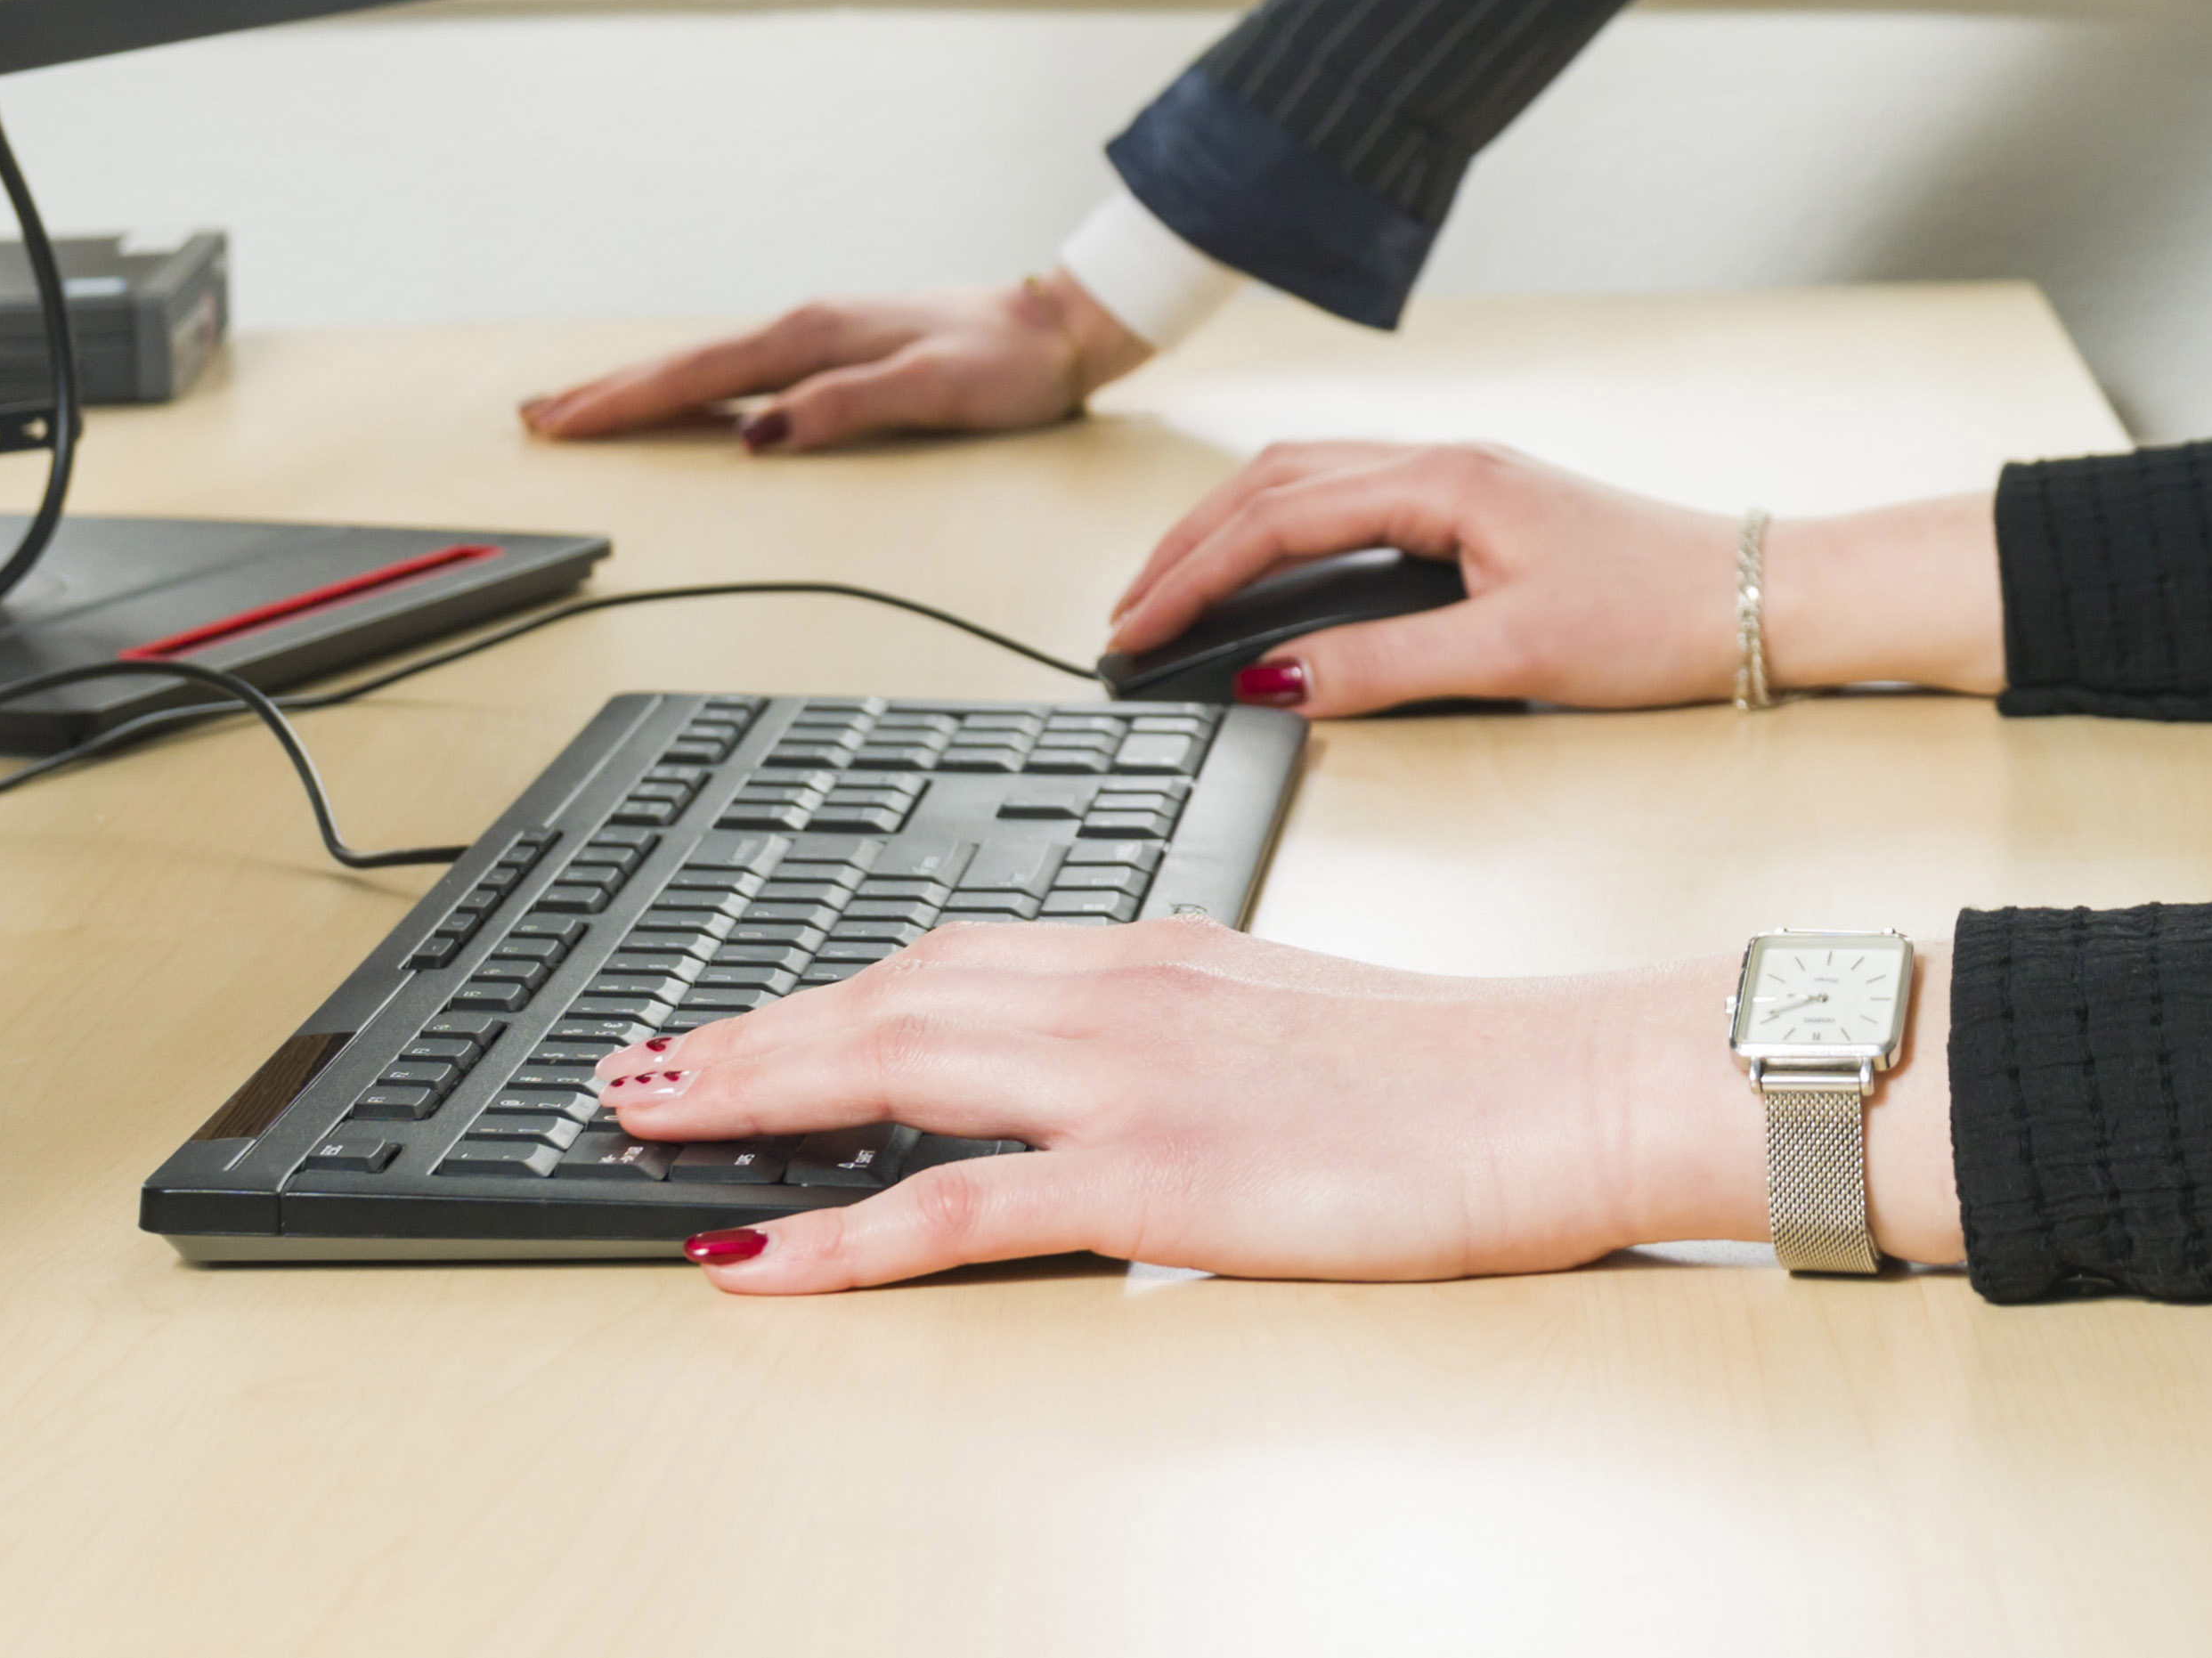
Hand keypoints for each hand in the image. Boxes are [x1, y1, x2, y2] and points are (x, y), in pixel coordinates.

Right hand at [518, 275, 1148, 453]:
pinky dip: (692, 382)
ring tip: (580, 406)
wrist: (1059, 329)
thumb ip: (846, 407)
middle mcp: (808, 326)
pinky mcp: (834, 346)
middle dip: (609, 391)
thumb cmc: (1008, 364)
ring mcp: (819, 333)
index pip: (700, 375)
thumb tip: (760, 432)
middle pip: (687, 363)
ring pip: (707, 362)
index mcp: (818, 335)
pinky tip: (676, 397)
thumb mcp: (934, 390)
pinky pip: (739, 367)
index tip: (564, 423)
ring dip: (640, 384)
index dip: (628, 402)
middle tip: (536, 416)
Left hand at [592, 920, 1962, 1289]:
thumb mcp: (1295, 1020)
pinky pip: (959, 1209)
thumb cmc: (1463, 1069)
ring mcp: (1134, 1079)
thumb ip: (1187, 1030)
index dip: (826, 990)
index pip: (952, 955)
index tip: (743, 1017)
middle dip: (751, 1034)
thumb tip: (1104, 1075)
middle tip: (643, 1067)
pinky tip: (755, 1259)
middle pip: (889, 998)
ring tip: (655, 1126)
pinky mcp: (1160, 1175)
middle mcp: (1125, 992)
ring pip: (894, 1072)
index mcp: (1162, 951)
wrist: (1568, 1084)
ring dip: (756, 1102)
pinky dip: (838, 1237)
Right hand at [1102, 441, 2005, 716]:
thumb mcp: (1511, 654)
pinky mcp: (1482, 507)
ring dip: (1232, 529)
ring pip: (1311, 479)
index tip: (1134, 628)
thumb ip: (1384, 665)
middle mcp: (1447, 462)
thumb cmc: (1658, 616)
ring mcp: (1464, 478)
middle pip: (1277, 480)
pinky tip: (1271, 568)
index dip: (1193, 574)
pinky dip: (1286, 529)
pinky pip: (1352, 496)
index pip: (1278, 516)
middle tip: (1126, 612)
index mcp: (1446, 480)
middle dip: (1189, 544)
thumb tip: (1276, 680)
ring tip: (1173, 589)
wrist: (1756, 598)